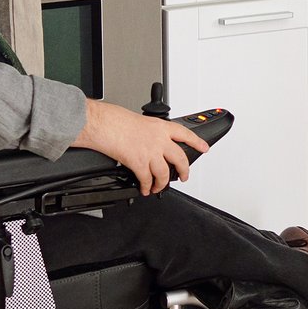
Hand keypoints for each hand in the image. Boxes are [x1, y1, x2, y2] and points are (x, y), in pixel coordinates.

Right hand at [78, 101, 208, 195]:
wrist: (103, 123)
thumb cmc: (115, 119)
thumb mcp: (140, 120)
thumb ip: (150, 132)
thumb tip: (150, 141)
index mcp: (160, 127)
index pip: (185, 134)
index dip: (197, 142)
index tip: (204, 147)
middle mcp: (159, 140)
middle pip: (180, 158)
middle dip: (185, 170)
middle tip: (185, 176)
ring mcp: (151, 152)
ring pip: (165, 173)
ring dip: (163, 183)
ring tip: (159, 187)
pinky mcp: (139, 163)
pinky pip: (147, 180)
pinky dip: (147, 187)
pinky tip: (145, 189)